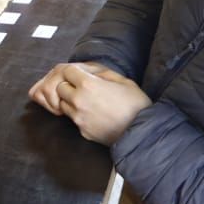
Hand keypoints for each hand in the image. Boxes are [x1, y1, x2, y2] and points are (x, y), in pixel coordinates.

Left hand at [28, 62, 150, 145]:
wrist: (143, 132)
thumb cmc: (136, 104)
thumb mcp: (123, 80)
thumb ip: (102, 73)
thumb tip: (89, 72)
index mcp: (88, 85)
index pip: (66, 71)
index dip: (74, 71)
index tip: (82, 74)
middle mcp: (79, 101)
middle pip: (60, 88)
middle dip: (69, 86)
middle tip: (82, 88)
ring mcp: (79, 118)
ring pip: (63, 105)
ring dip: (71, 101)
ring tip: (88, 102)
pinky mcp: (83, 132)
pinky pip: (74, 119)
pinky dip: (79, 115)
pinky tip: (94, 115)